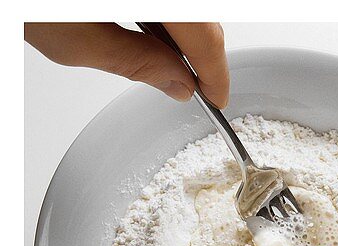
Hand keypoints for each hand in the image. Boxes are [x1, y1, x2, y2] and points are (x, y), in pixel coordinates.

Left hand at [25, 22, 229, 106]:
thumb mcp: (72, 36)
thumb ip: (135, 63)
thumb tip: (175, 81)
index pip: (204, 32)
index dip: (215, 70)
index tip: (215, 95)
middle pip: (199, 11)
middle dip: (197, 47)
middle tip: (185, 80)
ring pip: (182, 2)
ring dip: (175, 27)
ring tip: (154, 52)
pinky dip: (157, 10)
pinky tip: (141, 23)